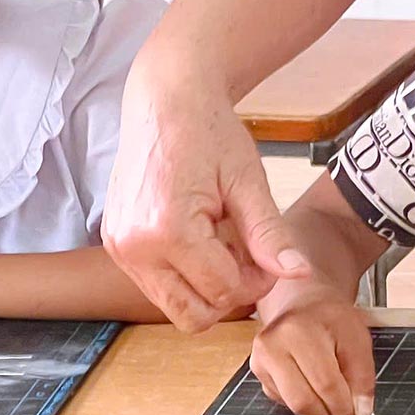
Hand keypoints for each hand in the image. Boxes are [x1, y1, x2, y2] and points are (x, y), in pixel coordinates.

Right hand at [103, 69, 308, 331]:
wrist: (166, 99)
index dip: (256, 281)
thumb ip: (270, 234)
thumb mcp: (248, 181)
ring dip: (205, 286)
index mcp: (167, 230)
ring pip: (172, 305)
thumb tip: (299, 273)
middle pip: (192, 315)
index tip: (267, 254)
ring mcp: (119, 248)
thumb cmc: (209, 131)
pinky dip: (184, 273)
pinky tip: (201, 237)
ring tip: (223, 241)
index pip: (223, 292)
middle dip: (229, 293)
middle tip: (247, 254)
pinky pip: (156, 284)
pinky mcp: (114, 244)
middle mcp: (134, 247)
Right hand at [249, 285, 376, 414]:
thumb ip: (363, 377)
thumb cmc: (332, 319)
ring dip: (316, 411)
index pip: (326, 384)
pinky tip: (312, 384)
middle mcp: (273, 344)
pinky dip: (302, 401)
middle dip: (329, 413)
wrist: (305, 302)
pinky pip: (283, 400)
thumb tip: (361, 413)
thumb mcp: (358, 339)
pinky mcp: (257, 370)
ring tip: (332, 399)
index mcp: (301, 331)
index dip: (344, 408)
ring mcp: (260, 358)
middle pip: (303, 400)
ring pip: (291, 405)